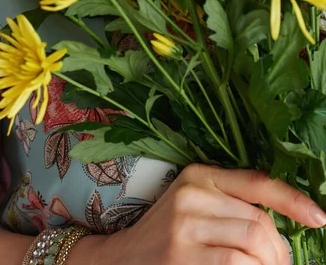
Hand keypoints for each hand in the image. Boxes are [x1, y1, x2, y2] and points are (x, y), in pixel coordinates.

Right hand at [91, 164, 325, 264]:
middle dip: (279, 250)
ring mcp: (185, 226)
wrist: (123, 257)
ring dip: (269, 264)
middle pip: (259, 222)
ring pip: (252, 245)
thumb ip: (231, 205)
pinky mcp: (182, 257)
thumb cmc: (168, 232)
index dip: (293, 200)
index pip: (256, 182)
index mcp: (199, 174)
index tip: (319, 217)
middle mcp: (192, 194)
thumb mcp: (195, 205)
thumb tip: (281, 228)